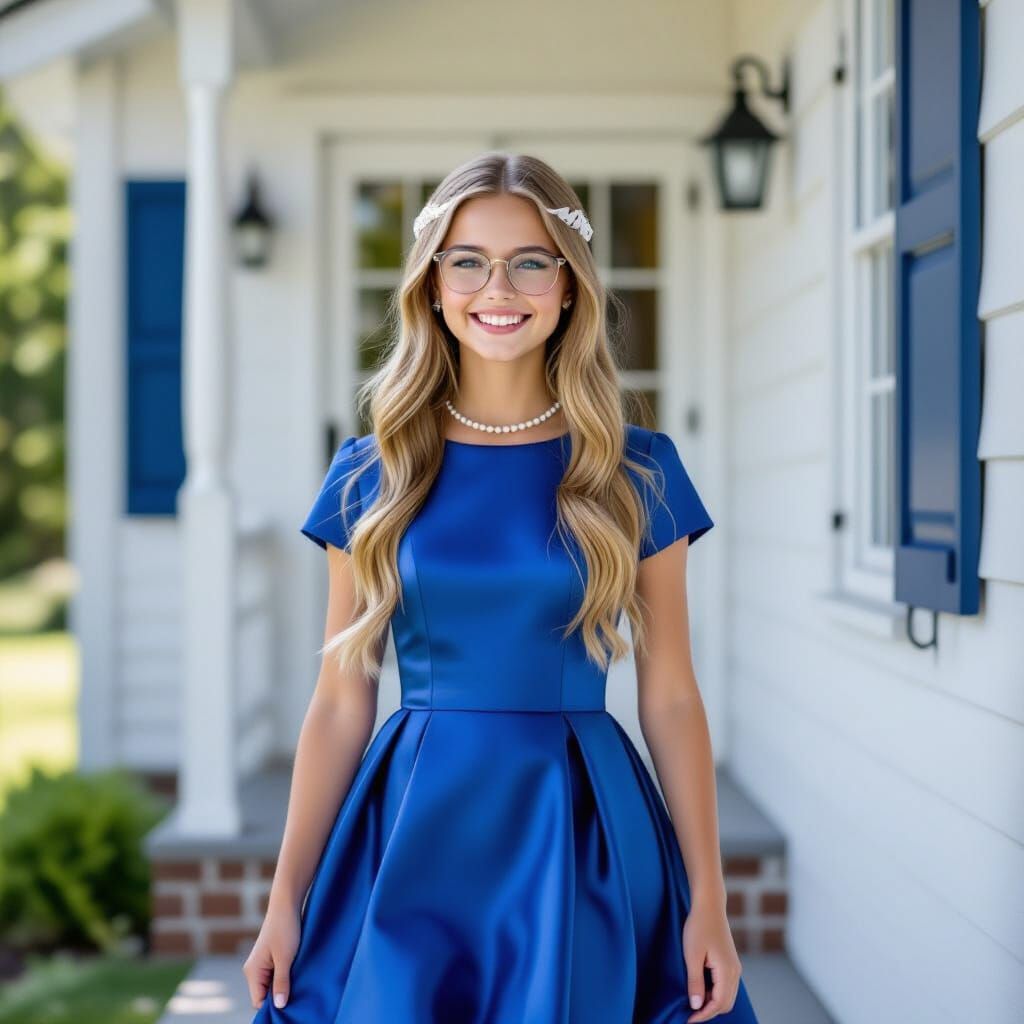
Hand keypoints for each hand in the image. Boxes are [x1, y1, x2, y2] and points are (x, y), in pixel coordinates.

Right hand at [243, 904, 300, 1009]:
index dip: (273, 1007)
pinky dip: (285, 978)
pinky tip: (296, 975)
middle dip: (279, 997)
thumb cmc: (285, 929)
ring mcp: (261, 963)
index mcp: (252, 972)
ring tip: (298, 985)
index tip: (290, 1008)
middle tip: (297, 997)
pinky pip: (275, 975)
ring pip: (271, 985)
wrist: (286, 904)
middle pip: (264, 995)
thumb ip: (281, 983)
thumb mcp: (286, 958)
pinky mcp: (270, 958)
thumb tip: (279, 1006)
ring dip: (283, 986)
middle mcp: (253, 970)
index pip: (258, 1001)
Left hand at [681, 898, 742, 1020]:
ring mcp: (735, 967)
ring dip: (712, 1002)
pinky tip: (700, 988)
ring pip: (727, 996)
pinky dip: (715, 993)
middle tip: (690, 1012)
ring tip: (693, 1000)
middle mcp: (735, 972)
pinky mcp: (730, 962)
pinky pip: (726, 986)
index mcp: (727, 971)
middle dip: (709, 1011)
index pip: (718, 1004)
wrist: (709, 906)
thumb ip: (695, 982)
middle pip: (726, 1004)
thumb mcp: (692, 956)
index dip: (704, 1015)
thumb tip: (696, 1005)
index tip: (688, 1019)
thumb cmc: (698, 927)